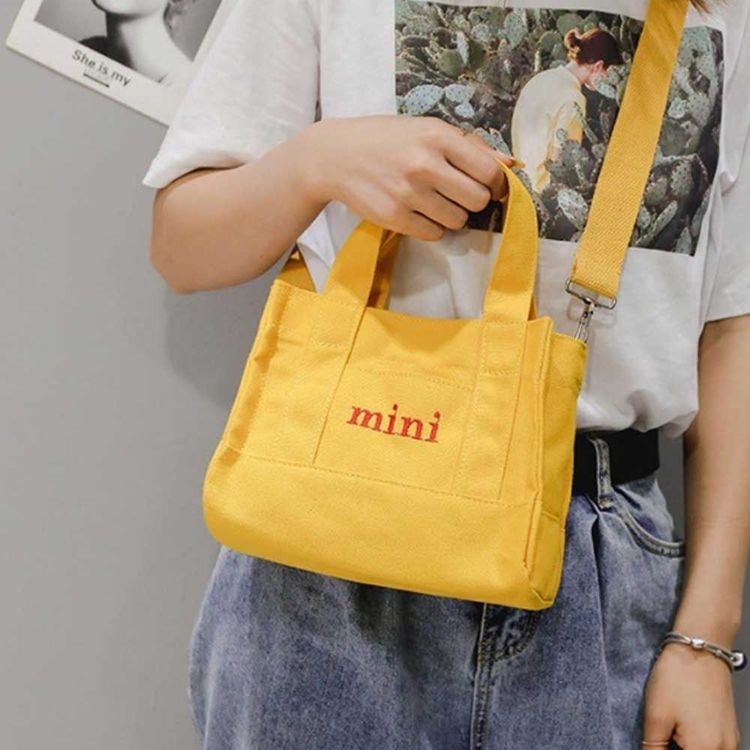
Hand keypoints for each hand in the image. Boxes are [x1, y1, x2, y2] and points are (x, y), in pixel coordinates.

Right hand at [299, 114, 513, 240]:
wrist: (334, 156)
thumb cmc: (385, 140)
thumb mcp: (425, 129)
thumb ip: (468, 146)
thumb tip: (511, 165)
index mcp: (437, 136)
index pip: (489, 171)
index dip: (496, 184)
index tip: (490, 187)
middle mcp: (424, 164)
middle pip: (478, 200)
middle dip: (473, 200)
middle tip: (457, 193)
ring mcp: (408, 193)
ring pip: (458, 220)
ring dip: (451, 214)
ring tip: (433, 200)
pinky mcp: (394, 217)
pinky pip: (434, 234)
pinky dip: (431, 226)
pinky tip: (416, 211)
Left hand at [642, 642, 740, 748]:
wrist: (699, 647)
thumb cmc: (679, 676)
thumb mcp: (656, 716)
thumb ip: (653, 747)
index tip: (653, 745)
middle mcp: (724, 749)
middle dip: (674, 749)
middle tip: (660, 737)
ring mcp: (729, 740)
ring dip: (685, 747)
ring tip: (669, 732)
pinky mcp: (728, 729)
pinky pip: (712, 746)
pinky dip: (695, 742)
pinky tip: (680, 728)